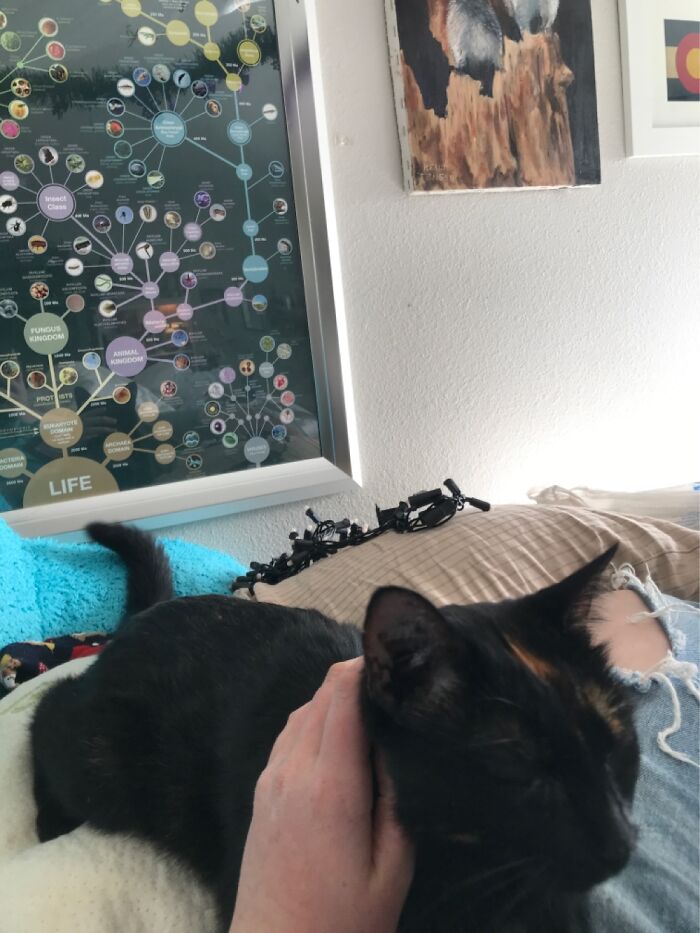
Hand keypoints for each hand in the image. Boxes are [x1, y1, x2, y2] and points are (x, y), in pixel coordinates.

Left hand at [229, 658, 414, 932]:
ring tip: (371, 708)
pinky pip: (289, 734)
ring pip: (304, 710)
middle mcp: (294, 771)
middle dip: (355, 677)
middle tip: (393, 683)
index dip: (366, 666)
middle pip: (322, 695)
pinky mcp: (261, 791)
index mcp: (331, 786)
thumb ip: (397, 799)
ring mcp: (271, 779)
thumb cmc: (342, 920)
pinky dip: (315, 721)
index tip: (395, 661)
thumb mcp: (392, 868)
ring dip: (334, 699)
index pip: (341, 697)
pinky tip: (338, 737)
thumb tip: (394, 745)